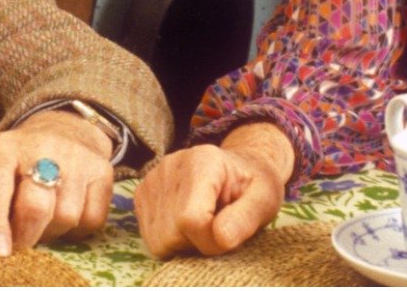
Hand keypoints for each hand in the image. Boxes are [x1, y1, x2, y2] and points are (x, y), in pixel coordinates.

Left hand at [0, 109, 114, 256]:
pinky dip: (76, 229)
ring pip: (66, 217)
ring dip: (51, 232)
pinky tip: (65, 214)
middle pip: (36, 207)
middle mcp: (44, 147)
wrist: (65, 132)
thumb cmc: (18, 164)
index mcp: (5, 148)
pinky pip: (90, 219)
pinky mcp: (103, 171)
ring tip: (42, 222)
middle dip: (25, 237)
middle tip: (18, 244)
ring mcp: (78, 158)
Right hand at [133, 122, 292, 258]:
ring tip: (204, 224)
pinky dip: (171, 240)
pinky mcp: (141, 195)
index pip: (190, 219)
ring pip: (158, 240)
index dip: (211, 241)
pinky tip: (188, 224)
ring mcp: (151, 180)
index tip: (228, 235)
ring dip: (184, 244)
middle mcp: (169, 166)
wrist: (237, 169)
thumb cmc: (253, 185)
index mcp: (203, 161)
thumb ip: (246, 218)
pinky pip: (150, 239)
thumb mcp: (265, 199)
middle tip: (217, 227)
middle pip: (171, 234)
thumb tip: (221, 237)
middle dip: (197, 243)